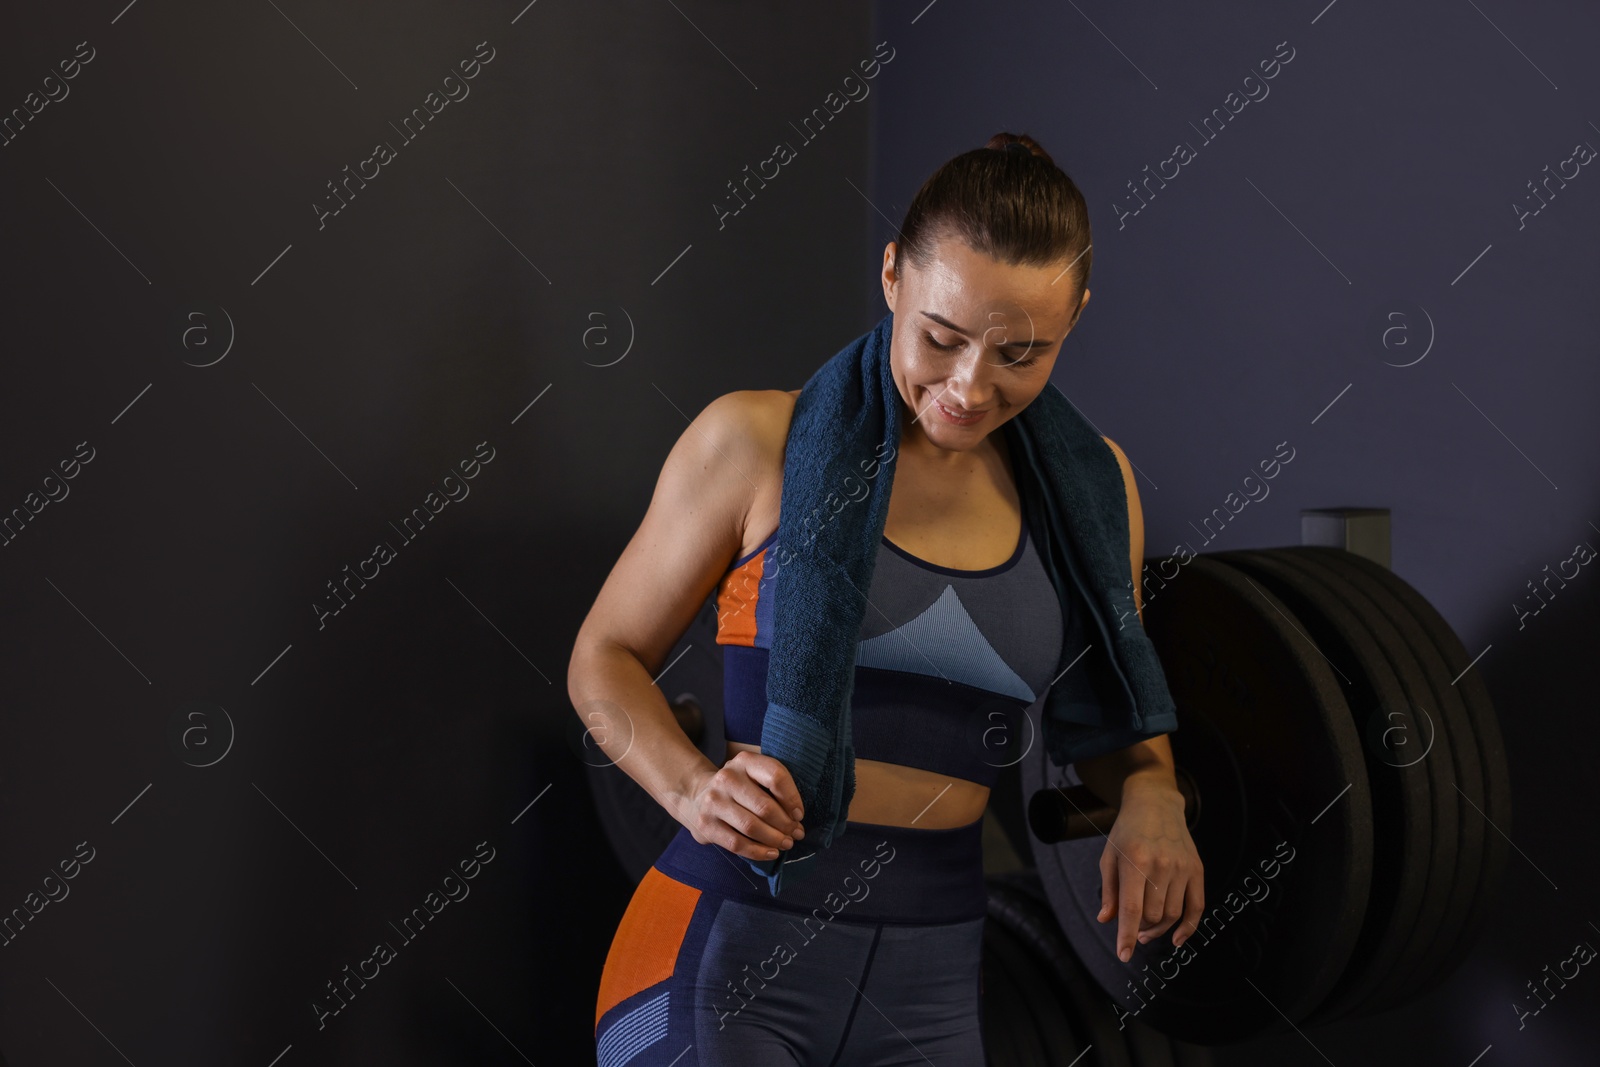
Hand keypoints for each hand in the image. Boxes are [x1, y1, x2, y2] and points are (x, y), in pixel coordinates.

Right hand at [681, 750, 805, 861]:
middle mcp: (727, 778)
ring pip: (751, 826)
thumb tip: (796, 818)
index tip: (799, 815)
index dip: (792, 798)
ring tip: (786, 843)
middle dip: (786, 824)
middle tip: (796, 834)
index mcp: (745, 761)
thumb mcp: (754, 774)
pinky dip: (758, 852)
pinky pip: (737, 843)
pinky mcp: (706, 824)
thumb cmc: (738, 787)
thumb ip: (774, 787)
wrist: (697, 794)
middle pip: (765, 806)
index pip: (775, 776)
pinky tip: (771, 853)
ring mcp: (714, 801)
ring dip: (774, 839)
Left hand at [1096, 780, 1202, 961]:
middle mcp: (1161, 865)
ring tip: (1147, 930)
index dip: (1126, 935)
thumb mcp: (1109, 856)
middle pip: (1153, 915)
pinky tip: (1176, 939)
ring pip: (1172, 915)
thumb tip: (1107, 921)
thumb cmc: (1127, 831)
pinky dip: (1188, 928)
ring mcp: (1182, 867)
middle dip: (1140, 929)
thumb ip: (1109, 891)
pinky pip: (1197, 907)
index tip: (1124, 956)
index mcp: (1135, 861)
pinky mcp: (1197, 869)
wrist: (1155, 803)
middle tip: (1134, 930)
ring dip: (1159, 929)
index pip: (1131, 908)